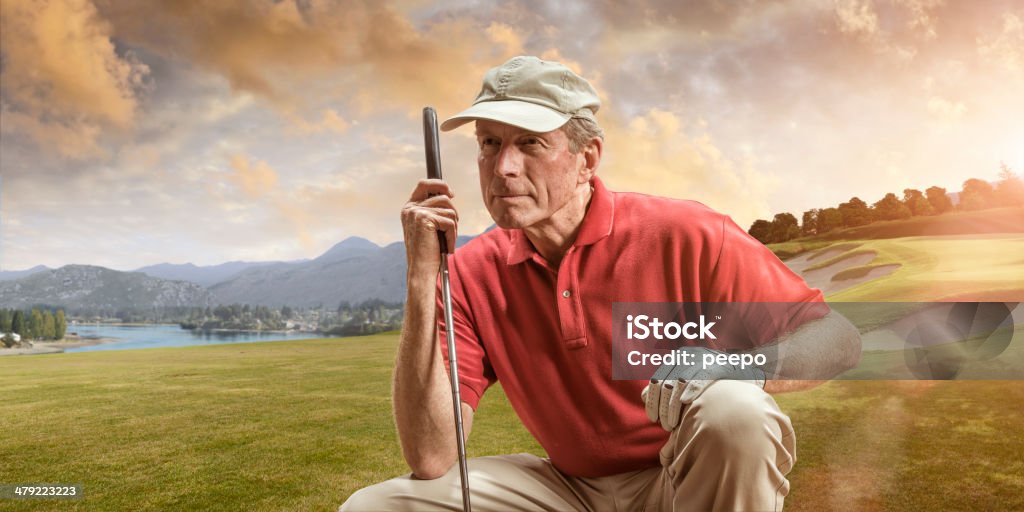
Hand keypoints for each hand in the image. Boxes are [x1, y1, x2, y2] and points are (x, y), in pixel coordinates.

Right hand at [400, 179, 458, 276]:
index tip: (451, 193)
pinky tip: (446, 247)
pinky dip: (452, 236)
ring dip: (453, 227)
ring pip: (449, 211)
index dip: (440, 184)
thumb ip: (432, 210)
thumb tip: (448, 195)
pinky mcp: (425, 218)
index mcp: (409, 208)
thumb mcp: (427, 227)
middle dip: (452, 212)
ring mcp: (417, 212)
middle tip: (452, 228)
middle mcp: (410, 208)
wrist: (421, 270)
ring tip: (446, 241)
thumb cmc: (427, 252)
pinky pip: (451, 222)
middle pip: (442, 196)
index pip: (424, 184)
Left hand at [641, 347, 766, 430]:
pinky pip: (700, 377)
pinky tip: (686, 403)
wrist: (745, 373)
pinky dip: (691, 390)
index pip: (656, 380)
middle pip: (665, 383)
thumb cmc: (713, 385)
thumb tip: (643, 396)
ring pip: (678, 382)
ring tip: (672, 424)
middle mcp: (688, 357)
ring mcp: (703, 359)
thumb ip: (666, 389)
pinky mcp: (718, 365)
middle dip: (662, 407)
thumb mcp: (687, 385)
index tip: (652, 418)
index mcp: (677, 360)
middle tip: (665, 425)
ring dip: (672, 406)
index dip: (652, 401)